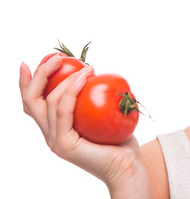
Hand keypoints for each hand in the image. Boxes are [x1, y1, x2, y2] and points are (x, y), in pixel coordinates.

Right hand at [19, 55, 150, 197]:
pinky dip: (71, 89)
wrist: (128, 166)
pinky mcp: (64, 144)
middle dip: (39, 74)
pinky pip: (63, 111)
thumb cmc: (120, 140)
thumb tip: (93, 71)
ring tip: (88, 68)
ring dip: (65, 78)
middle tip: (56, 57)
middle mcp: (50, 134)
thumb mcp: (103, 114)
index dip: (25, 82)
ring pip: (48, 102)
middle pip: (31, 100)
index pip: (33, 103)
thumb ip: (92, 98)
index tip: (27, 62)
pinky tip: (84, 77)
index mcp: (55, 127)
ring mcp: (55, 140)